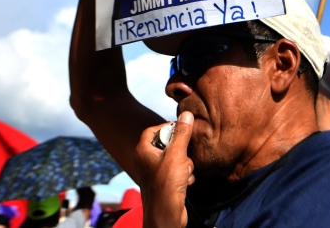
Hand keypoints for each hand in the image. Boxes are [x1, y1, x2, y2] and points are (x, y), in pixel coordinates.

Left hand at [136, 112, 194, 227]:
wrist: (166, 215)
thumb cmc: (166, 184)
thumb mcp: (177, 154)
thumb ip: (182, 134)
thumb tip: (186, 114)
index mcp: (142, 151)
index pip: (153, 130)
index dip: (167, 128)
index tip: (181, 130)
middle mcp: (146, 161)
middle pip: (167, 144)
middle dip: (181, 150)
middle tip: (185, 155)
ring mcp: (155, 172)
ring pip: (175, 158)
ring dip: (185, 164)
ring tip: (184, 173)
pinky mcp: (164, 183)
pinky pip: (177, 171)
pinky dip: (184, 175)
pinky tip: (185, 183)